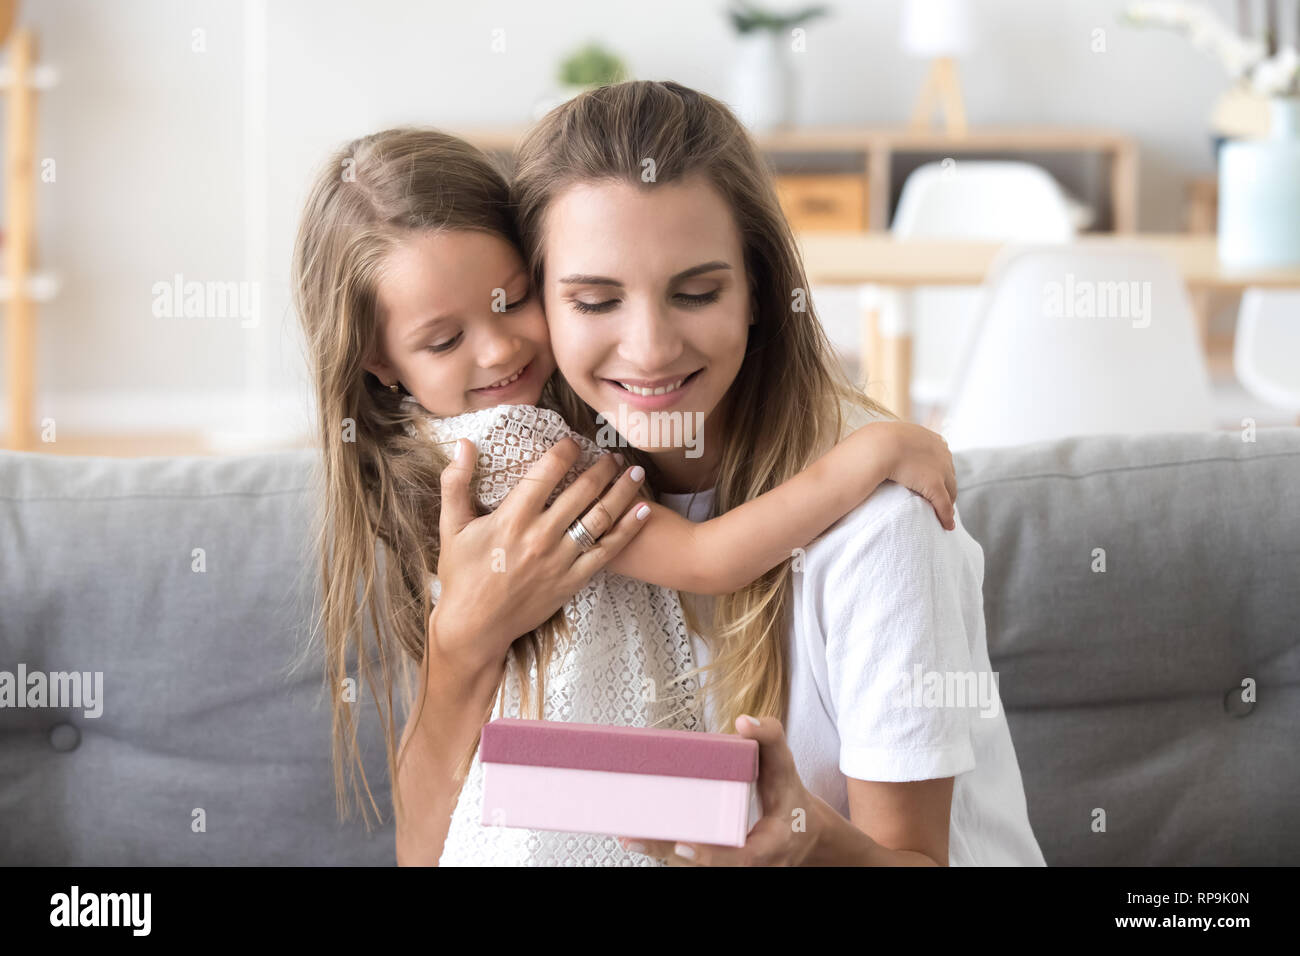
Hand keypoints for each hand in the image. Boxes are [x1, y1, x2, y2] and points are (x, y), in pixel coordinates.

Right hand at [430, 437, 649, 676]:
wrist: (475, 626)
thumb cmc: (462, 575)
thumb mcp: (452, 527)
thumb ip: (456, 483)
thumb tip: (465, 444)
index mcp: (512, 518)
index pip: (547, 472)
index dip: (566, 451)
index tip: (575, 443)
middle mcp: (541, 535)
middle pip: (582, 491)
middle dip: (602, 467)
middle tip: (613, 454)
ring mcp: (560, 559)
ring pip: (600, 517)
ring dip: (622, 491)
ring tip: (635, 472)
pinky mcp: (573, 581)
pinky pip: (607, 551)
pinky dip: (628, 529)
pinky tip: (643, 511)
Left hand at [617, 716, 822, 865]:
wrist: (802, 835)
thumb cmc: (791, 800)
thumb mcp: (787, 768)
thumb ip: (771, 740)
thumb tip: (744, 721)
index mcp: (772, 844)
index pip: (743, 859)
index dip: (713, 855)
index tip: (684, 843)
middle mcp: (752, 865)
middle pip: (706, 867)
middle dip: (669, 852)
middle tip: (636, 837)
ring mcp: (734, 869)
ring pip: (694, 868)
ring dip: (661, 854)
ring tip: (630, 836)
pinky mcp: (719, 866)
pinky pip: (690, 863)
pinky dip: (666, 851)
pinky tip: (639, 839)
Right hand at [877, 422, 956, 529]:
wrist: (878, 446)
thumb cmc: (875, 442)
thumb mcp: (887, 438)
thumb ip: (892, 442)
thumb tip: (880, 447)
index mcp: (930, 439)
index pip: (941, 458)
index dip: (938, 472)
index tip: (931, 481)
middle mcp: (940, 452)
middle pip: (949, 475)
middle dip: (946, 488)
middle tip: (939, 501)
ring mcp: (940, 469)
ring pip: (950, 490)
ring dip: (947, 503)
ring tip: (942, 514)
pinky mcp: (935, 485)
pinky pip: (944, 505)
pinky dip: (946, 516)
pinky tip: (946, 525)